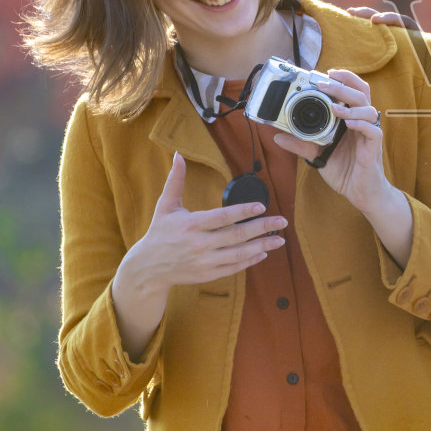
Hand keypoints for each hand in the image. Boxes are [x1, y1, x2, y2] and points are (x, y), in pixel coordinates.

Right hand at [121, 153, 286, 293]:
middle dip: (262, 228)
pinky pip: (233, 268)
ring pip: (238, 254)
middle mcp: (199, 244)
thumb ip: (176, 181)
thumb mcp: (165, 205)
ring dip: (262, 246)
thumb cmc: (159, 232)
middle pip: (236, 235)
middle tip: (283, 222)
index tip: (261, 207)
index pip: (222, 217)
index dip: (243, 211)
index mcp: (191, 224)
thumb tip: (178, 155)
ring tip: (280, 240)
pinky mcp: (207, 275)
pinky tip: (263, 253)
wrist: (148, 267)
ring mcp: (204, 261)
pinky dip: (250, 261)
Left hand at [271, 69, 392, 212]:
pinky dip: (361, 125)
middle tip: (324, 82)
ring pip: (368, 109)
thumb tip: (278, 136)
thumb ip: (301, 144)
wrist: (360, 193)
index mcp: (350, 119)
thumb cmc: (345, 171)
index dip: (342, 79)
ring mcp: (368, 134)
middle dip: (343, 84)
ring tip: (334, 106)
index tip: (323, 73)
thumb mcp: (317, 155)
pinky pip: (373, 131)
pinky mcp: (373, 148)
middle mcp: (361, 122)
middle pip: (361, 92)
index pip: (351, 90)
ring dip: (350, 105)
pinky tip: (348, 124)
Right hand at [346, 7, 430, 82]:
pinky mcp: (388, 69)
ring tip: (344, 23)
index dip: (390, 19)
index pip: (404, 24)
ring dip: (361, 29)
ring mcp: (396, 56)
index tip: (375, 20)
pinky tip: (345, 48)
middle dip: (368, 15)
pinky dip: (360, 49)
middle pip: (386, 25)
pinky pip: (373, 56)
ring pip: (377, 38)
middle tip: (352, 13)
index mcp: (420, 41)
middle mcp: (406, 45)